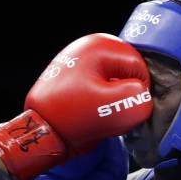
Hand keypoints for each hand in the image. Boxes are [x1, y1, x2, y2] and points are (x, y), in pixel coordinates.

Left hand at [0, 33, 148, 179]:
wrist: (39, 134)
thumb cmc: (70, 119)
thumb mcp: (114, 110)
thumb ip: (139, 99)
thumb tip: (141, 97)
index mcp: (99, 45)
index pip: (139, 68)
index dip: (137, 93)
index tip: (120, 109)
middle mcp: (87, 46)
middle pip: (125, 73)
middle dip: (122, 96)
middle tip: (106, 114)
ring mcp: (78, 61)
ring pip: (113, 83)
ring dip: (110, 101)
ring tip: (94, 115)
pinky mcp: (72, 78)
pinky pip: (98, 88)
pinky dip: (98, 102)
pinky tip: (87, 114)